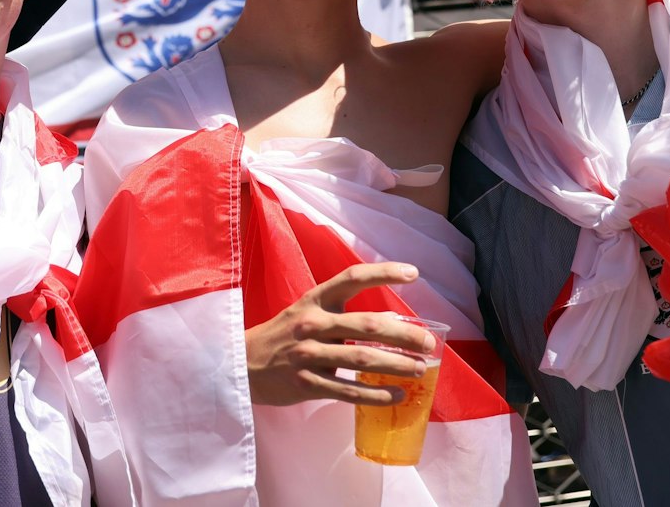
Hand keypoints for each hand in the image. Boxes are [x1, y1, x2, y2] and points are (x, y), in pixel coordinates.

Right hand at [244, 262, 435, 406]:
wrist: (241, 364)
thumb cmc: (283, 336)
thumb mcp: (308, 313)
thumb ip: (343, 315)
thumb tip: (390, 322)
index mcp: (314, 300)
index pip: (351, 278)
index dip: (384, 273)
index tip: (413, 274)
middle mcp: (312, 324)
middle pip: (365, 325)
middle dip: (403, 335)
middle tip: (428, 343)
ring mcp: (308, 355)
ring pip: (360, 360)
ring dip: (395, 365)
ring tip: (419, 369)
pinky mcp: (306, 384)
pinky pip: (347, 391)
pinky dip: (375, 395)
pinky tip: (397, 395)